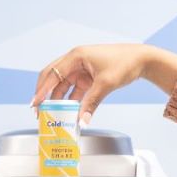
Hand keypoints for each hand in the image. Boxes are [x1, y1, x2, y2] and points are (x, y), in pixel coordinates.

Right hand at [30, 44, 150, 125]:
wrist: (141, 60)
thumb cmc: (124, 63)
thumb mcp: (106, 84)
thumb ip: (91, 103)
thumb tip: (81, 121)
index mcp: (76, 56)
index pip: (52, 74)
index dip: (41, 90)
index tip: (35, 104)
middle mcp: (75, 61)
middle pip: (53, 78)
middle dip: (44, 94)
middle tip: (38, 111)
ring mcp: (81, 69)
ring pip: (63, 86)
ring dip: (57, 99)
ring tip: (51, 115)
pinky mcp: (88, 77)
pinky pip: (74, 90)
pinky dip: (70, 101)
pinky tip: (67, 112)